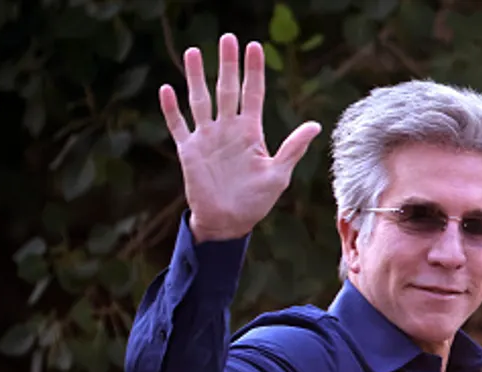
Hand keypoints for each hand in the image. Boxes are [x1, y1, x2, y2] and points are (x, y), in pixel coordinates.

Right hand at [159, 33, 321, 241]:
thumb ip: (293, 148)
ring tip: (194, 51)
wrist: (229, 222)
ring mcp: (208, 138)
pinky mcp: (190, 151)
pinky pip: (178, 125)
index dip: (254, 71)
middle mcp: (228, 129)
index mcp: (251, 132)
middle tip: (228, 38)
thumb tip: (315, 125)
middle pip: (227, 90)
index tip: (255, 46)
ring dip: (196, 77)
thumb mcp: (278, 174)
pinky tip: (167, 89)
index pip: (253, 94)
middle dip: (228, 64)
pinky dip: (172, 109)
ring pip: (200, 100)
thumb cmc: (256, 201)